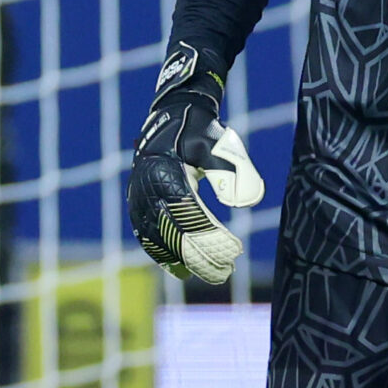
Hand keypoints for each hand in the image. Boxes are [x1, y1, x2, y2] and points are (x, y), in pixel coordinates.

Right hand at [128, 43, 263, 284]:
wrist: (174, 112)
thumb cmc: (202, 129)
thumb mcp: (221, 144)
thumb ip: (234, 171)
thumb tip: (248, 202)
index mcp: (166, 173)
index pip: (191, 217)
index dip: (211, 240)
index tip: (234, 253)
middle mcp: (147, 187)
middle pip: (173, 233)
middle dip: (199, 257)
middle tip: (225, 272)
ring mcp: (139, 194)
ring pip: (156, 237)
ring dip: (179, 260)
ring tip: (204, 275)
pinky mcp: (138, 199)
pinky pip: (145, 232)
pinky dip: (160, 252)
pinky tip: (178, 269)